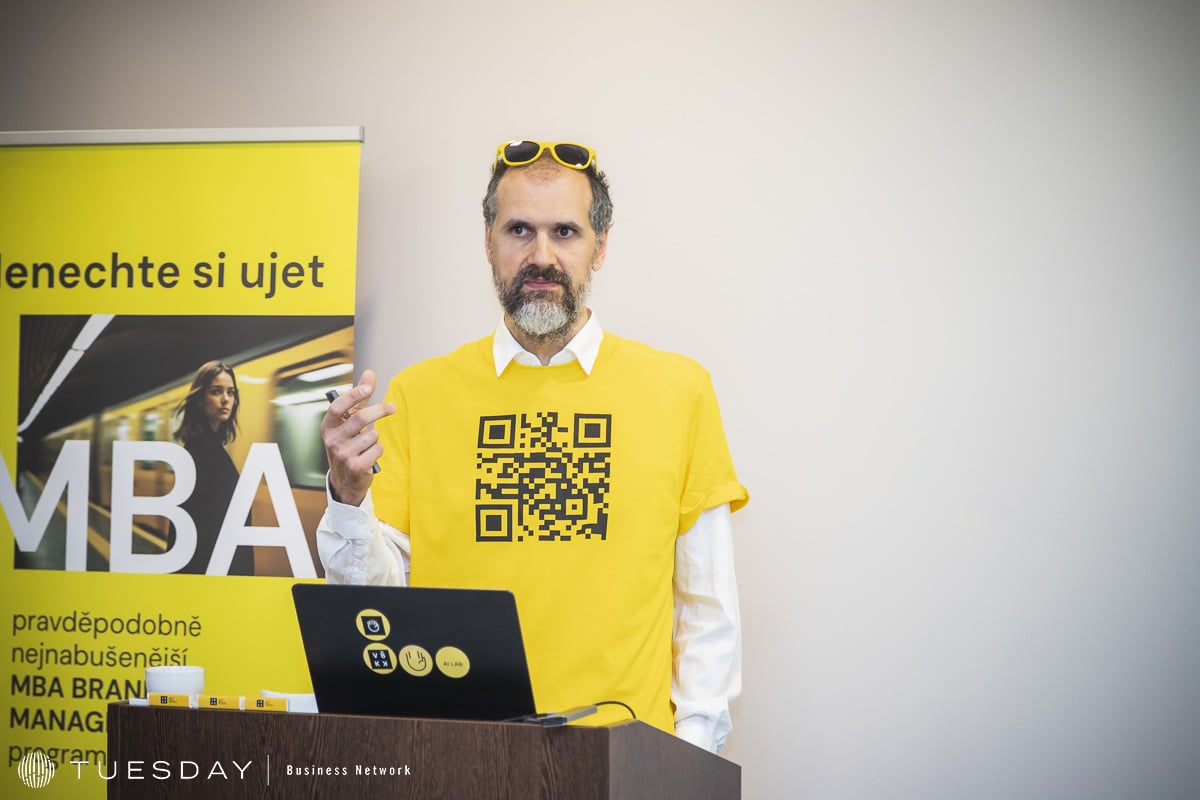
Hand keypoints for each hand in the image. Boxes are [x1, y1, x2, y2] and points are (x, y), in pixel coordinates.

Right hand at [321, 369, 395, 506]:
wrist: (345, 478)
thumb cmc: (348, 443)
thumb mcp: (350, 420)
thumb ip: (360, 398)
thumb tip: (369, 373)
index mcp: (328, 426)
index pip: (337, 407)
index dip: (352, 396)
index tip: (368, 388)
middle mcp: (332, 439)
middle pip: (360, 418)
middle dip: (379, 410)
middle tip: (392, 407)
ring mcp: (342, 454)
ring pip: (372, 435)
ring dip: (376, 436)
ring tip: (368, 443)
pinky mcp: (355, 467)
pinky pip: (377, 449)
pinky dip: (378, 449)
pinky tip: (369, 454)